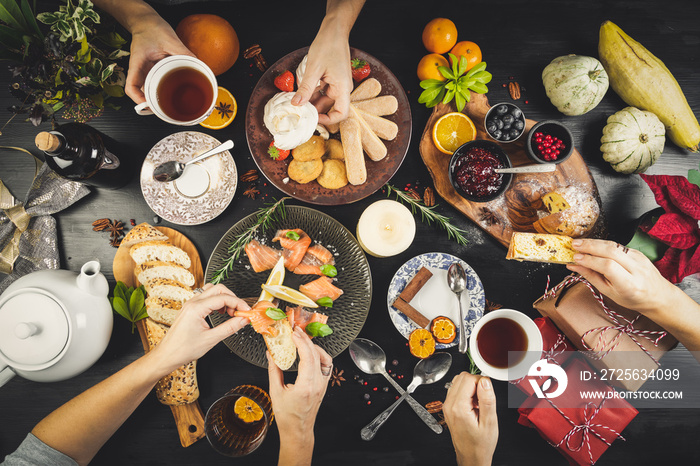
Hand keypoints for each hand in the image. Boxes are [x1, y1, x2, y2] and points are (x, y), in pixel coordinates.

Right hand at [125, 13, 193, 103]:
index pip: (131, 87)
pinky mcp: (151, 71)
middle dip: (152, 104)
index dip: (139, 100)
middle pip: (140, 94)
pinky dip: (162, 90)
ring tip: (172, 106)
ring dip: (157, 99)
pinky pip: (155, 84)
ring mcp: (144, 72)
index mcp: (137, 64)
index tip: (151, 106)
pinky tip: (174, 93)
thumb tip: (199, 65)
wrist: (145, 22)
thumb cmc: (152, 28)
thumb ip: (184, 52)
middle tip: (167, 111)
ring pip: (147, 91)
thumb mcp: (170, 39)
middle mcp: (139, 70)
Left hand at [151, 284, 249, 372]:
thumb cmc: (183, 349)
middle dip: (232, 298)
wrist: (167, 355)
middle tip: (239, 311)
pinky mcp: (190, 308)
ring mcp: (190, 304)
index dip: (238, 303)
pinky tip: (220, 312)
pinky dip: (216, 301)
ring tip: (230, 311)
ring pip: (211, 290)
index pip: (223, 298)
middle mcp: (192, 303)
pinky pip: (205, 297)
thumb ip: (230, 328)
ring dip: (224, 297)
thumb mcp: (211, 339)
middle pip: (218, 288)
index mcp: (196, 308)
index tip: (246, 311)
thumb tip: (243, 320)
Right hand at [267, 327, 331, 448]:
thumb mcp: (276, 391)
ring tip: (303, 341)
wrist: (297, 430)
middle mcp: (318, 384)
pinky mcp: (324, 385)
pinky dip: (320, 356)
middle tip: (296, 332)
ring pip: (325, 358)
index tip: (294, 333)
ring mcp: (323, 384)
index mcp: (306, 386)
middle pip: (316, 355)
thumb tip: (271, 353)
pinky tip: (311, 353)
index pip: (308, 357)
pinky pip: (327, 366)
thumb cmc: (286, 416)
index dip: (301, 342)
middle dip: (306, 340)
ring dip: (314, 347)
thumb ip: (274, 370)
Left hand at [292, 26, 351, 124]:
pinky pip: (323, 91)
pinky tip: (301, 91)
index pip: (342, 113)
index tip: (314, 118)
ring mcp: (337, 84)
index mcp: (343, 87)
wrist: (334, 30)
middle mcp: (342, 88)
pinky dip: (312, 93)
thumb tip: (296, 104)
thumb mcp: (313, 69)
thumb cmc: (328, 45)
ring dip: (312, 101)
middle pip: (330, 107)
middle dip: (315, 110)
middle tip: (299, 111)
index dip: (329, 119)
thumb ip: (306, 88)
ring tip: (297, 101)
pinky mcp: (332, 80)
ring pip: (324, 100)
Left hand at [443, 373, 497, 465]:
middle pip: (462, 377)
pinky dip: (466, 392)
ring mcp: (447, 406)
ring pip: (458, 381)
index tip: (488, 393)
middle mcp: (449, 405)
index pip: (469, 378)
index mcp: (459, 407)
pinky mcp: (448, 408)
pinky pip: (456, 390)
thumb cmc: (480, 445)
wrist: (471, 457)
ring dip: (471, 387)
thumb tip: (485, 381)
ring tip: (479, 403)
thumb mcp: (490, 423)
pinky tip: (474, 405)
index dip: (482, 382)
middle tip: (484, 399)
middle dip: (476, 383)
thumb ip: (487, 399)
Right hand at [567, 238, 676, 313]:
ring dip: (594, 242)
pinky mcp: (637, 251)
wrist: (658, 295)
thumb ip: (591, 277)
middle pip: (611, 251)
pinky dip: (602, 244)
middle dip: (590, 246)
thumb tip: (574, 266)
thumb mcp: (609, 293)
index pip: (608, 266)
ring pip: (614, 245)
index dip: (590, 260)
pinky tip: (592, 245)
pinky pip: (617, 245)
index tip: (575, 258)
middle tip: (574, 245)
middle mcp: (636, 269)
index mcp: (630, 284)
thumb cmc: (633, 298)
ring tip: (579, 243)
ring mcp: (639, 258)